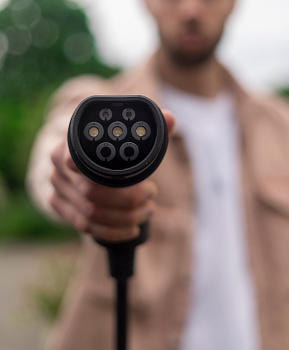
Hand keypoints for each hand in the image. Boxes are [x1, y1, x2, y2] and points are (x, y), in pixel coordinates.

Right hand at [49, 110, 174, 241]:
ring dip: (124, 218)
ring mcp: (57, 187)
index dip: (109, 176)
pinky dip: (111, 231)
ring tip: (147, 211)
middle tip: (151, 196)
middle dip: (128, 201)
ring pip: (90, 214)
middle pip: (92, 193)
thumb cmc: (105, 142)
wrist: (78, 151)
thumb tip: (170, 118)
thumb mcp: (123, 132)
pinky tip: (130, 229)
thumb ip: (149, 127)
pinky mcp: (57, 204)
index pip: (82, 160)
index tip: (145, 184)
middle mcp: (60, 165)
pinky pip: (84, 226)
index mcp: (71, 143)